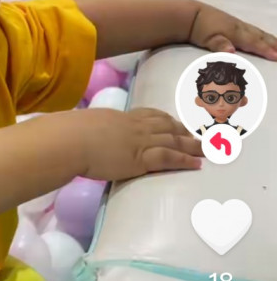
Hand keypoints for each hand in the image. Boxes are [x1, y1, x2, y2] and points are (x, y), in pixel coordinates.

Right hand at [80, 108, 202, 181]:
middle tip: (201, 137)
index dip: (166, 119)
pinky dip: (184, 160)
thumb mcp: (88, 125)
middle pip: (168, 127)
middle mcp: (136, 127)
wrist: (72, 140)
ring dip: (193, 145)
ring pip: (174, 141)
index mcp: (122, 118)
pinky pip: (169, 158)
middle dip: (185, 131)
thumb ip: (96, 129)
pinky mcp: (141, 158)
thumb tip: (90, 135)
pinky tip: (197, 164)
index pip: (150, 115)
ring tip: (207, 150)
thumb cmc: (72, 133)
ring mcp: (141, 142)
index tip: (176, 123)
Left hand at [190, 4, 276, 59]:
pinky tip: (261, 38)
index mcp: (235, 32)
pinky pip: (252, 30)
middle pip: (260, 37)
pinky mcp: (232, 24)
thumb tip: (231, 52)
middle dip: (273, 44)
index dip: (266, 50)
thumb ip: (220, 45)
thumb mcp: (207, 38)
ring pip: (257, 32)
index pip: (254, 42)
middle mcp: (239, 28)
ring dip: (270, 39)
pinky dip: (260, 35)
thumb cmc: (199, 28)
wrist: (190, 15)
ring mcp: (236, 25)